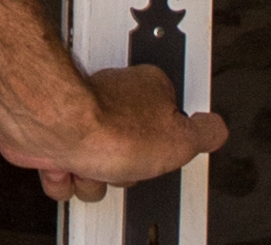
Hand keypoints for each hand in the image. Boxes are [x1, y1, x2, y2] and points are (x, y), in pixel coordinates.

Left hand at [0, 63, 229, 202]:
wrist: (56, 126)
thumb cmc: (108, 126)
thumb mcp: (182, 138)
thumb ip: (205, 133)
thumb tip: (217, 128)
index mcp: (148, 91)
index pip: (168, 127)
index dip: (166, 151)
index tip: (161, 154)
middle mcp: (113, 101)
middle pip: (132, 156)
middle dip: (125, 172)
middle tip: (124, 163)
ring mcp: (81, 119)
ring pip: (97, 171)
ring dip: (94, 179)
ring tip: (93, 164)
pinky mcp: (54, 137)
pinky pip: (65, 176)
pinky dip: (65, 179)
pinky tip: (69, 166)